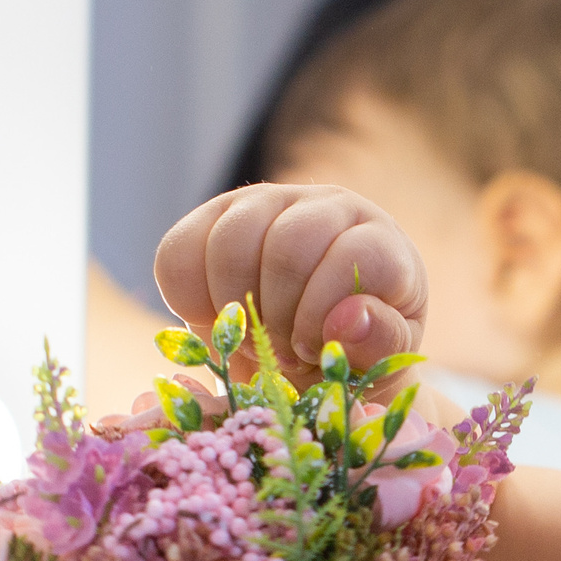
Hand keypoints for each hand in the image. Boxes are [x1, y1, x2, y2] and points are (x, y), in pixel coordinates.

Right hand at [152, 184, 427, 389]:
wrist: (310, 341)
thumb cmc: (355, 348)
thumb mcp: (381, 359)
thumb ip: (378, 342)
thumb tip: (350, 320)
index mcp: (379, 240)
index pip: (357, 256)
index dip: (326, 314)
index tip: (315, 351)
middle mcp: (327, 206)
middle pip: (288, 248)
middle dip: (277, 317)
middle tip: (282, 355)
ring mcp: (267, 201)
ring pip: (231, 241)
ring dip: (235, 308)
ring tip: (253, 341)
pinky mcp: (215, 215)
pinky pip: (179, 251)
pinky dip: (188, 300)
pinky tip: (216, 322)